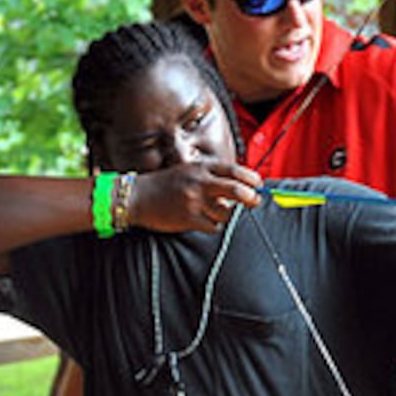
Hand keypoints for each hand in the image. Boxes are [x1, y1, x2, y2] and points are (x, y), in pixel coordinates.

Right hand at [129, 159, 262, 233]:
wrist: (137, 196)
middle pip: (236, 190)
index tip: (258, 184)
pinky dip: (212, 226)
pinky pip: (213, 226)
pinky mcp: (188, 219)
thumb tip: (240, 187)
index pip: (234, 170)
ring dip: (226, 215)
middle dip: (251, 198)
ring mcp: (194, 201)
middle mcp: (199, 183)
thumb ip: (211, 176)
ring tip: (215, 212)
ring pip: (226, 212)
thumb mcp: (189, 171)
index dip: (251, 178)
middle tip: (255, 202)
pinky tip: (203, 221)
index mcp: (200, 168)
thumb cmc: (166, 184)